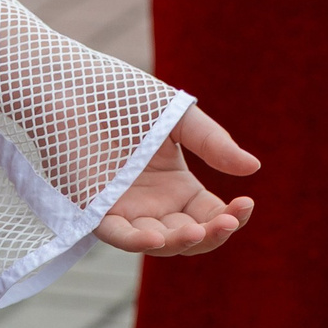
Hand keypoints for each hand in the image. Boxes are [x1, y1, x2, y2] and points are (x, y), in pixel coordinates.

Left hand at [93, 106, 258, 256]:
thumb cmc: (124, 99)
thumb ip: (211, 143)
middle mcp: (154, 207)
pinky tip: (156, 236)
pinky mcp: (95, 209)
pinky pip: (118, 234)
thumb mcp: (178, 118)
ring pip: (160, 242)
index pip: (212, 215)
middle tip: (229, 220)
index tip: (246, 202)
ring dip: (181, 241)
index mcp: (177, 188)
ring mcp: (125, 211)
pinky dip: (137, 240)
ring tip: (198, 231)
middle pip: (191, 237)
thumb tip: (253, 167)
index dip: (232, 216)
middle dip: (213, 233)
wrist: (74, 85)